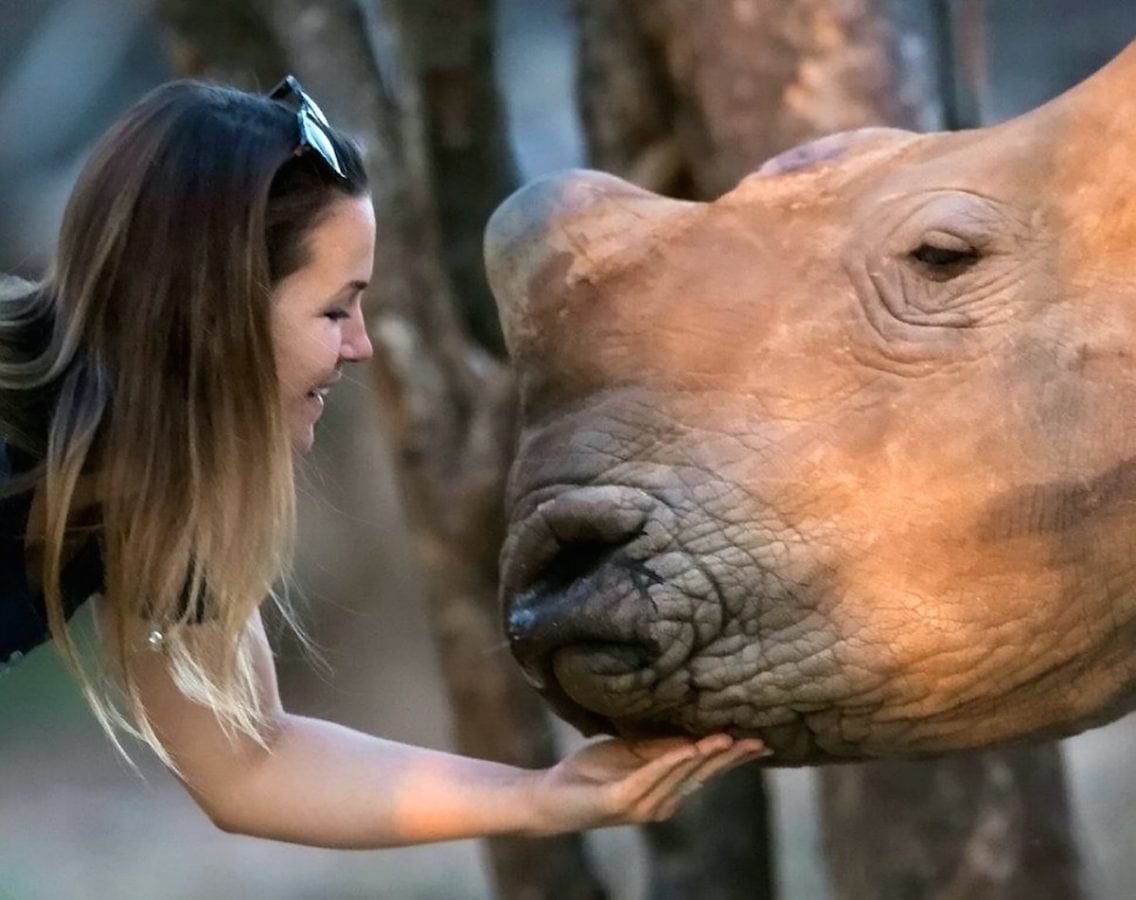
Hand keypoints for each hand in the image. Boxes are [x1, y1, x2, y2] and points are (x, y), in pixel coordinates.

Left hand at [524, 733, 769, 834]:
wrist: (550, 795)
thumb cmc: (590, 772)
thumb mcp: (631, 750)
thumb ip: (660, 744)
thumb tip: (694, 727)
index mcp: (666, 789)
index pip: (706, 770)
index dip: (733, 756)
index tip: (761, 742)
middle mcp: (662, 802)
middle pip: (702, 774)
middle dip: (731, 757)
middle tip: (759, 741)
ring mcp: (643, 804)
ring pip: (681, 774)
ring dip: (705, 755)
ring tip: (727, 736)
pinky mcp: (622, 801)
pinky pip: (651, 777)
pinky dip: (671, 762)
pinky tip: (689, 749)